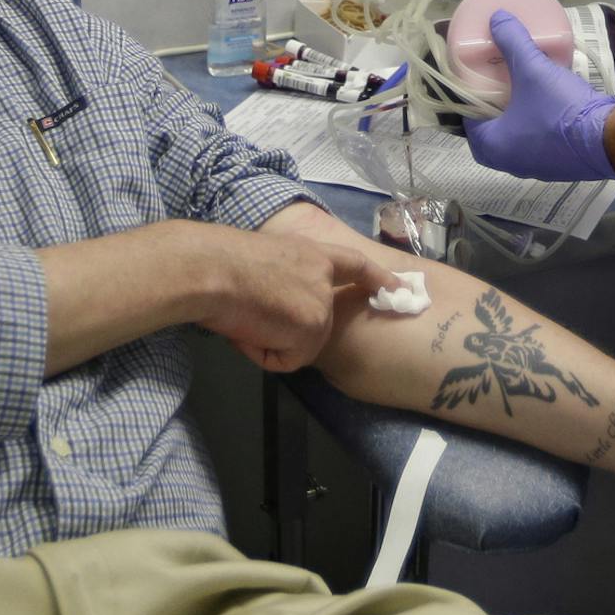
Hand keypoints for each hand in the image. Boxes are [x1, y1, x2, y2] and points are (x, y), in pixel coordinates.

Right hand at [198, 227, 399, 372]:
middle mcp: (323, 278)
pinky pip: (285, 360)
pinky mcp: (311, 330)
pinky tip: (247, 331)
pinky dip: (262, 354)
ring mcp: (320, 306)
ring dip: (269, 341)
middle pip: (316, 323)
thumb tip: (277, 304)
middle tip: (250, 315)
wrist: (215, 269)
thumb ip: (287, 278)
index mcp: (313, 253)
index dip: (376, 277)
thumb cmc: (223, 259)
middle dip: (286, 330)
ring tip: (244, 318)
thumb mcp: (266, 259)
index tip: (399, 287)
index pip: (355, 265)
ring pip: (298, 345)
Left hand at [463, 11, 614, 181]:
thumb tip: (496, 17)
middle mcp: (511, 165)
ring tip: (521, 93)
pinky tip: (547, 107)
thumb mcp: (533, 69)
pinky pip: (540, 147)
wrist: (611, 140)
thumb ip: (512, 42)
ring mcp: (538, 170)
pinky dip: (537, 129)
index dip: (470, 101)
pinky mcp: (561, 168)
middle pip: (491, 136)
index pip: (469, 124)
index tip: (477, 82)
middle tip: (498, 87)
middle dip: (493, 112)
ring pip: (516, 143)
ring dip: (516, 122)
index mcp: (494, 147)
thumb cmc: (561, 109)